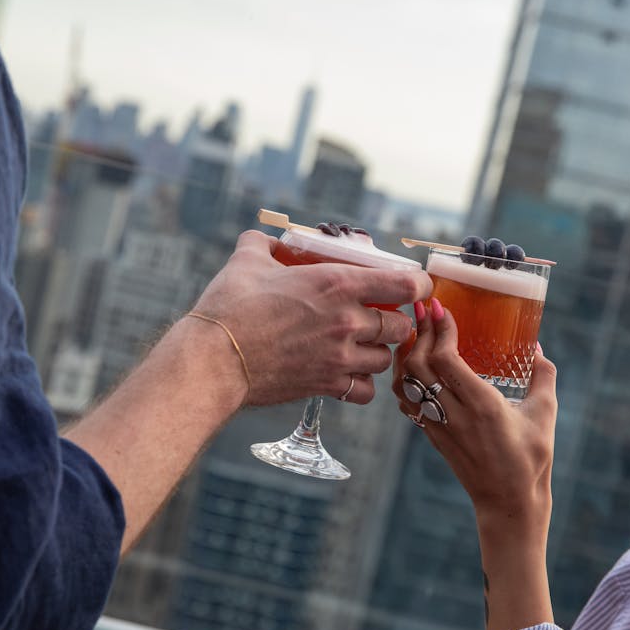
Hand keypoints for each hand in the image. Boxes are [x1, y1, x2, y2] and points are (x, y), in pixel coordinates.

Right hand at [190, 231, 431, 405]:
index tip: (412, 287)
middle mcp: (347, 321)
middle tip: (377, 316)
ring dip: (377, 351)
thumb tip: (263, 239)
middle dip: (394, 321)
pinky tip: (348, 373)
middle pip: (401, 326)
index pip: (405, 285)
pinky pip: (366, 391)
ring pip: (386, 359)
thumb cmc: (230, 307)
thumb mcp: (247, 261)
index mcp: (337, 284)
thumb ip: (262, 245)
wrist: (213, 359)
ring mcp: (340, 357)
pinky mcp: (326, 385)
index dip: (417, 285)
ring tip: (360, 345)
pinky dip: (362, 384)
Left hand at [393, 298, 557, 522]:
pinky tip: (412, 363)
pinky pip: (405, 400)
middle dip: (418, 330)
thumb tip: (536, 346)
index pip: (445, 359)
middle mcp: (454, 414)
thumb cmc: (532, 459)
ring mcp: (438, 426)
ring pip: (404, 382)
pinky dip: (402, 377)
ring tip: (415, 331)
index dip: (438, 329)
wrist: (508, 503)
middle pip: (418, 364)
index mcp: (482, 405)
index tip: (440, 306)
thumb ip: (543, 376)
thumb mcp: (546, 414)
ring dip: (405, 352)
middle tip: (424, 309)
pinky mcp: (431, 435)